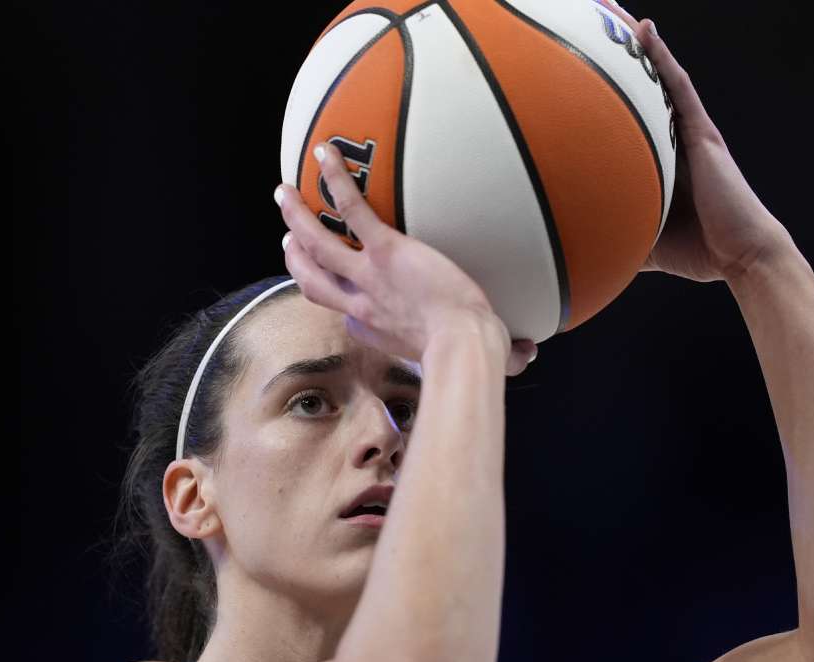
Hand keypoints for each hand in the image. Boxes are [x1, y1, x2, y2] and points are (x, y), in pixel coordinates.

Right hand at [275, 141, 537, 375]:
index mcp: (380, 329)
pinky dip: (335, 180)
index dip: (336, 301)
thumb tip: (531, 354)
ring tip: (282, 193)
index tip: (335, 289)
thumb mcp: (481, 355)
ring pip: (317, 244)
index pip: (347, 315)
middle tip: (287, 236)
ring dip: (297, 217)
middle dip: (296, 257)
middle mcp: (364, 303)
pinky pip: (351, 209)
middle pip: (313, 280)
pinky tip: (326, 154)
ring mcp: (368, 276)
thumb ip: (506, 352)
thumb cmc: (474, 353)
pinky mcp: (384, 249)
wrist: (463, 344)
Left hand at [602, 0, 796, 283]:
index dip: (608, 89)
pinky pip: (678, 87)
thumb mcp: (643, 237)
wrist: (740, 256)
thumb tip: (578, 244)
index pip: (630, 114)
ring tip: (609, 9)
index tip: (575, 68)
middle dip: (617, 53)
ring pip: (658, 75)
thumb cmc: (698, 249)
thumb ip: (615, 229)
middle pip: (642, 84)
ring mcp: (690, 132)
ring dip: (635, 42)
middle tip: (589, 20)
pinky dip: (661, 57)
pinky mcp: (702, 133)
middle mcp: (675, 139)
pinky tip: (642, 30)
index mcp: (661, 158)